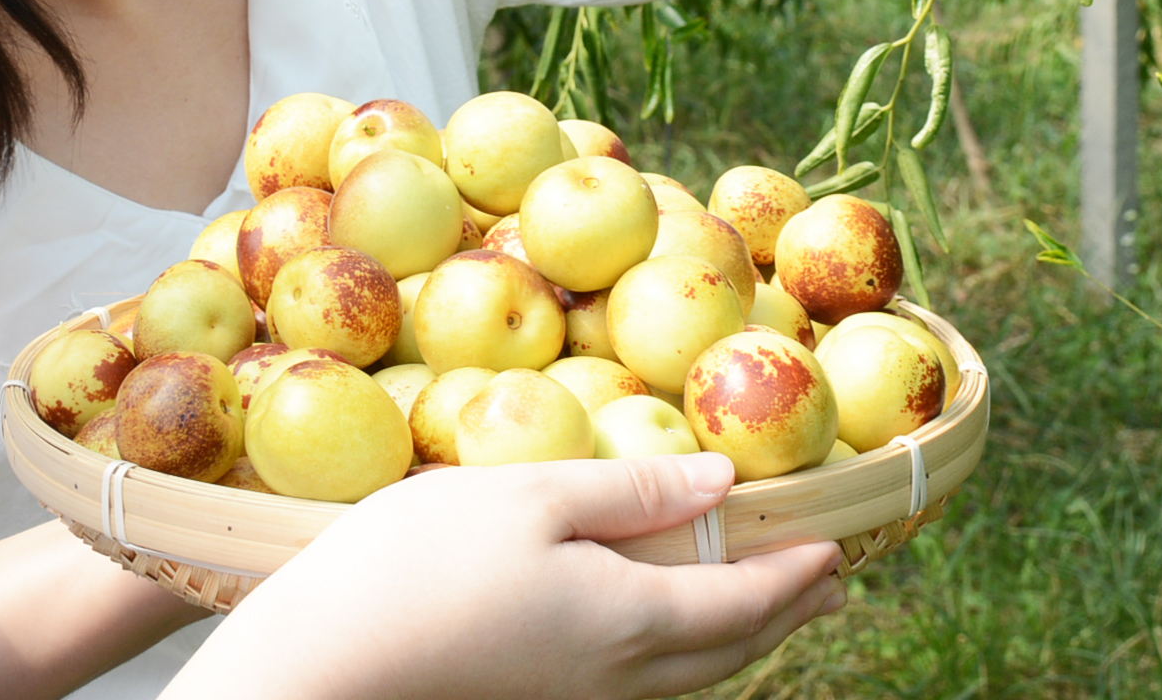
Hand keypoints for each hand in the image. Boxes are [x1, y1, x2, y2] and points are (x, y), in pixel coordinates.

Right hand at [164, 454, 845, 699]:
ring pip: (688, 676)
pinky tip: (666, 627)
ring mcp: (576, 694)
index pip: (744, 604)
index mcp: (630, 622)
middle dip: (785, 613)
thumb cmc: (419, 563)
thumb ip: (630, 491)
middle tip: (826, 579)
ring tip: (765, 602)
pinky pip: (646, 681)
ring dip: (740, 637)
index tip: (838, 544)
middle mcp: (618, 676)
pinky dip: (687, 651)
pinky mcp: (537, 694)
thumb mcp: (529, 498)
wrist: (324, 663)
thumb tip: (721, 482)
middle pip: (729, 653)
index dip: (797, 573)